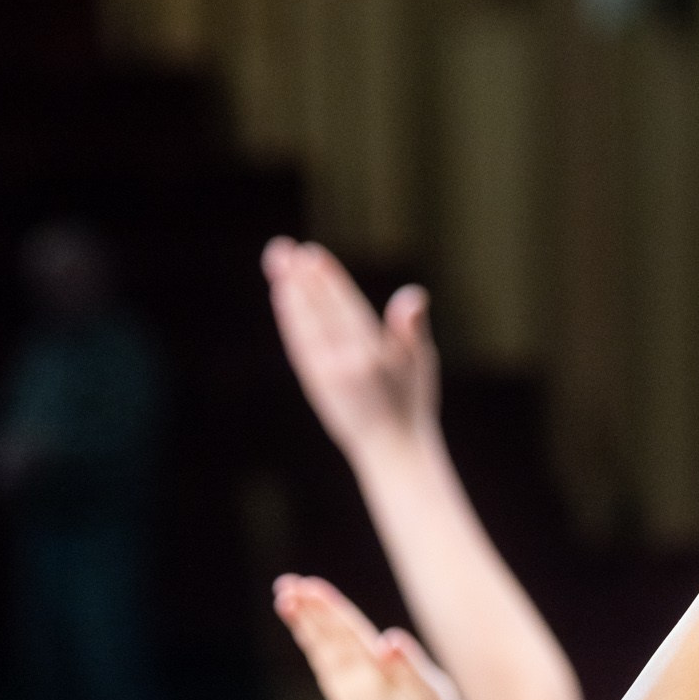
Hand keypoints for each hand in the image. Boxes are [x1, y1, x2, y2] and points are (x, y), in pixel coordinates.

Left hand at [263, 237, 439, 453]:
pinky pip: (299, 344)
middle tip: (281, 249)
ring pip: (304, 327)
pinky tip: (283, 296)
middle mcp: (349, 365)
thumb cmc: (412, 403)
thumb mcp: (422, 363)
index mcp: (376, 357)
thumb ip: (412, 327)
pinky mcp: (316, 384)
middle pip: (320, 313)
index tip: (311, 254)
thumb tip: (413, 296)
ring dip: (289, 293)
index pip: (346, 309)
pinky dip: (290, 319)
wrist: (393, 450)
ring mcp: (329, 376)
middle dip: (300, 279)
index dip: (328, 281)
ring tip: (276, 263)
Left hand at [275, 574, 466, 699]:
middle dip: (309, 611)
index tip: (308, 586)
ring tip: (286, 600)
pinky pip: (325, 667)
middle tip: (286, 585)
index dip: (329, 608)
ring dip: (304, 625)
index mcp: (375, 677)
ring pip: (321, 651)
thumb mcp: (434, 697)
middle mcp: (354, 685)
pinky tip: (306, 635)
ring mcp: (347, 695)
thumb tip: (388, 639)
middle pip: (328, 638)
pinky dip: (314, 646)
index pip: (348, 633)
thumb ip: (411, 667)